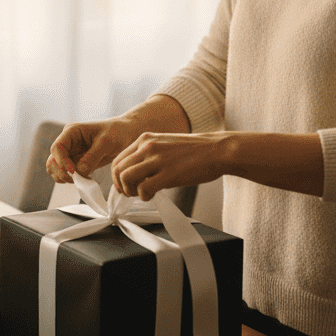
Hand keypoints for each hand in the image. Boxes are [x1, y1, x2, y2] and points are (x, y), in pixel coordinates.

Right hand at [45, 118, 141, 183]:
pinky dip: (72, 179)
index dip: (62, 162)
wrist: (126, 134)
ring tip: (82, 180)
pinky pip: (67, 173)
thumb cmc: (117, 132)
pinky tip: (85, 179)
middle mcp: (68, 142)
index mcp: (71, 132)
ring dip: (65, 177)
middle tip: (77, 180)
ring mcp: (71, 152)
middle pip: (53, 160)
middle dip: (62, 172)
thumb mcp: (107, 142)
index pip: (57, 148)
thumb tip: (79, 171)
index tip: (74, 172)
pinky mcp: (76, 162)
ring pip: (56, 169)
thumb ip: (92, 156)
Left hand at [111, 132, 228, 200]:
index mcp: (145, 139)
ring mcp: (157, 159)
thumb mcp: (165, 144)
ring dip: (131, 191)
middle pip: (118, 170)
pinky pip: (143, 189)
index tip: (125, 186)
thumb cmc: (195, 151)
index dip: (117, 177)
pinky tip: (154, 195)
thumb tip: (134, 174)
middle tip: (133, 193)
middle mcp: (147, 146)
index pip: (117, 159)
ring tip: (143, 194)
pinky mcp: (167, 173)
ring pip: (126, 178)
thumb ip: (148, 155)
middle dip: (121, 186)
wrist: (217, 150)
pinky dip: (144, 196)